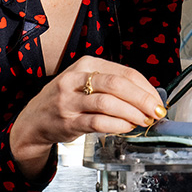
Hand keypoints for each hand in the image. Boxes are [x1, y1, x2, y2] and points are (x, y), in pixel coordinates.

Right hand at [10, 56, 165, 178]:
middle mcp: (76, 78)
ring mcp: (69, 100)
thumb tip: (149, 98)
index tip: (158, 101)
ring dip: (132, 113)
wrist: (34, 121)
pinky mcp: (67, 121)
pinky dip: (117, 125)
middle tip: (156, 112)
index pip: (125, 72)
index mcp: (86, 64)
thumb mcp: (86, 82)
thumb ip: (114, 86)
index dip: (146, 88)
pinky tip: (126, 127)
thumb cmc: (67, 100)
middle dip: (143, 99)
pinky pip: (98, 122)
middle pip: (118, 85)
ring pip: (108, 103)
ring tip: (143, 121)